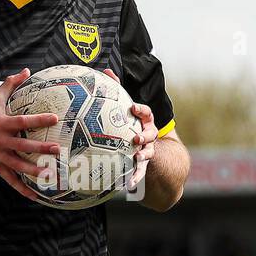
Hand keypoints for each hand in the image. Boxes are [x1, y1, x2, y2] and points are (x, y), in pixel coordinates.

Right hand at [0, 68, 59, 201]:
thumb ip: (10, 85)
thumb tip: (25, 71)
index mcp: (0, 123)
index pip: (22, 121)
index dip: (38, 119)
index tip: (55, 118)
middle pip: (22, 145)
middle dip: (40, 148)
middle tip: (56, 149)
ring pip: (17, 165)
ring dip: (33, 170)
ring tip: (49, 174)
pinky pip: (10, 180)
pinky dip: (22, 188)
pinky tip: (35, 195)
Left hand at [104, 69, 156, 187]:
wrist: (150, 148)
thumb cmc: (132, 124)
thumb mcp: (126, 110)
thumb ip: (117, 90)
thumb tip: (105, 70)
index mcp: (145, 121)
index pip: (146, 113)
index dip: (141, 110)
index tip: (132, 107)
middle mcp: (149, 135)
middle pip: (151, 134)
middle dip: (145, 135)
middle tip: (136, 137)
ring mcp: (149, 150)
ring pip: (148, 153)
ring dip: (143, 156)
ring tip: (137, 158)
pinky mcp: (144, 165)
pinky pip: (140, 172)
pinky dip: (135, 178)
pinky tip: (128, 185)